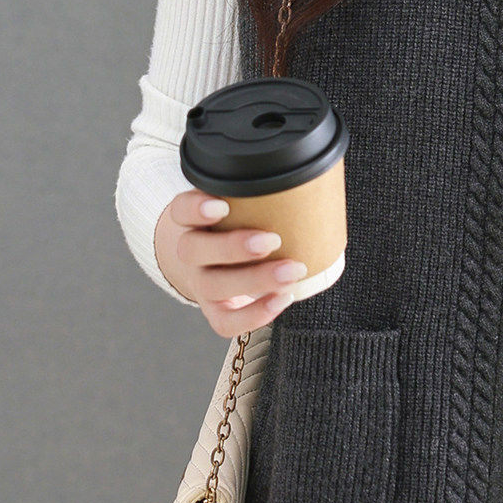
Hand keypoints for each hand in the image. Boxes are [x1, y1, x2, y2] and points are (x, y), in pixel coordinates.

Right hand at [154, 190, 308, 337]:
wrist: (215, 264)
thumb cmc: (239, 226)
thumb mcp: (242, 206)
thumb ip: (264, 195)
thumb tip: (321, 180)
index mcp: (192, 220)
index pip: (181, 210)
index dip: (196, 208)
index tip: (222, 204)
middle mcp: (190, 252)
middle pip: (194, 250)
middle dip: (233, 246)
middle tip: (272, 240)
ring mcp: (199, 283)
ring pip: (212, 285)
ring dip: (254, 279)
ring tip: (292, 271)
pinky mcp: (213, 310)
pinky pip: (224, 322)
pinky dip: (254, 315)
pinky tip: (282, 300)